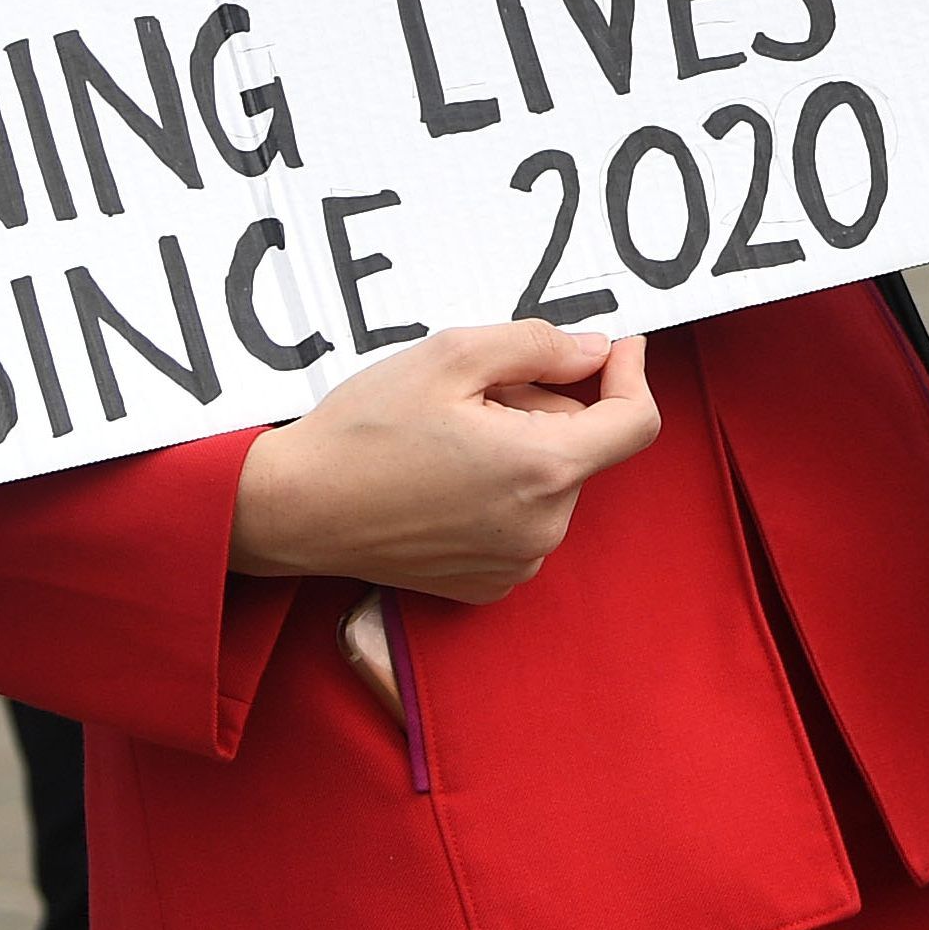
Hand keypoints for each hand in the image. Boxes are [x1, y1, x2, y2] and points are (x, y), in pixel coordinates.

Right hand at [228, 323, 659, 600]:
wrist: (292, 510)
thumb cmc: (365, 429)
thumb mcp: (454, 355)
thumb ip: (541, 345)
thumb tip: (597, 352)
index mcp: (540, 470)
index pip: (636, 423)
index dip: (632, 374)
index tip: (615, 346)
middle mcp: (539, 529)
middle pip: (583, 443)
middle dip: (546, 404)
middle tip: (477, 391)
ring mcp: (514, 564)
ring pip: (552, 477)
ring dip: (522, 444)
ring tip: (451, 435)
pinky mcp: (487, 584)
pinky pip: (525, 516)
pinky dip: (503, 486)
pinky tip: (445, 475)